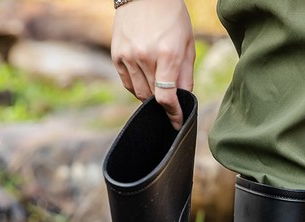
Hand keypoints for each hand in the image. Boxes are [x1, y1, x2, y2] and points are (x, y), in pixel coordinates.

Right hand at [111, 0, 194, 129]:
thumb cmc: (171, 17)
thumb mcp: (187, 44)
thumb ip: (185, 75)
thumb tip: (184, 100)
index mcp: (166, 54)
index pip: (166, 97)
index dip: (173, 113)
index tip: (177, 122)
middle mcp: (145, 57)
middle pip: (153, 96)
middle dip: (163, 101)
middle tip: (170, 97)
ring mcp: (128, 56)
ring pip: (139, 93)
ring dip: (150, 95)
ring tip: (157, 82)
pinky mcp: (117, 55)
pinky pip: (128, 83)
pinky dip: (137, 86)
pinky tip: (145, 76)